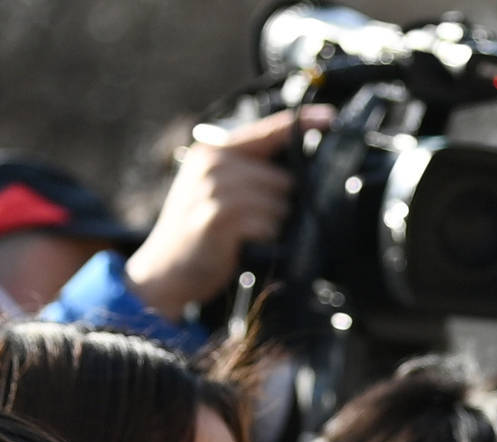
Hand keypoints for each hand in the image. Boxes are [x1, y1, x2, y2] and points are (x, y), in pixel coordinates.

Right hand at [121, 107, 322, 321]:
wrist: (165, 269)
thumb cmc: (201, 231)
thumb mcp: (217, 189)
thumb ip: (248, 172)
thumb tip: (297, 173)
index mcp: (215, 149)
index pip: (268, 131)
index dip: (302, 123)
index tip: (330, 117)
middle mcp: (213, 163)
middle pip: (282, 178)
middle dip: (281, 204)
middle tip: (254, 222)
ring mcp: (213, 188)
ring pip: (277, 202)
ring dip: (272, 224)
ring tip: (247, 234)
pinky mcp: (217, 216)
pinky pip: (266, 223)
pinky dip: (265, 238)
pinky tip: (245, 243)